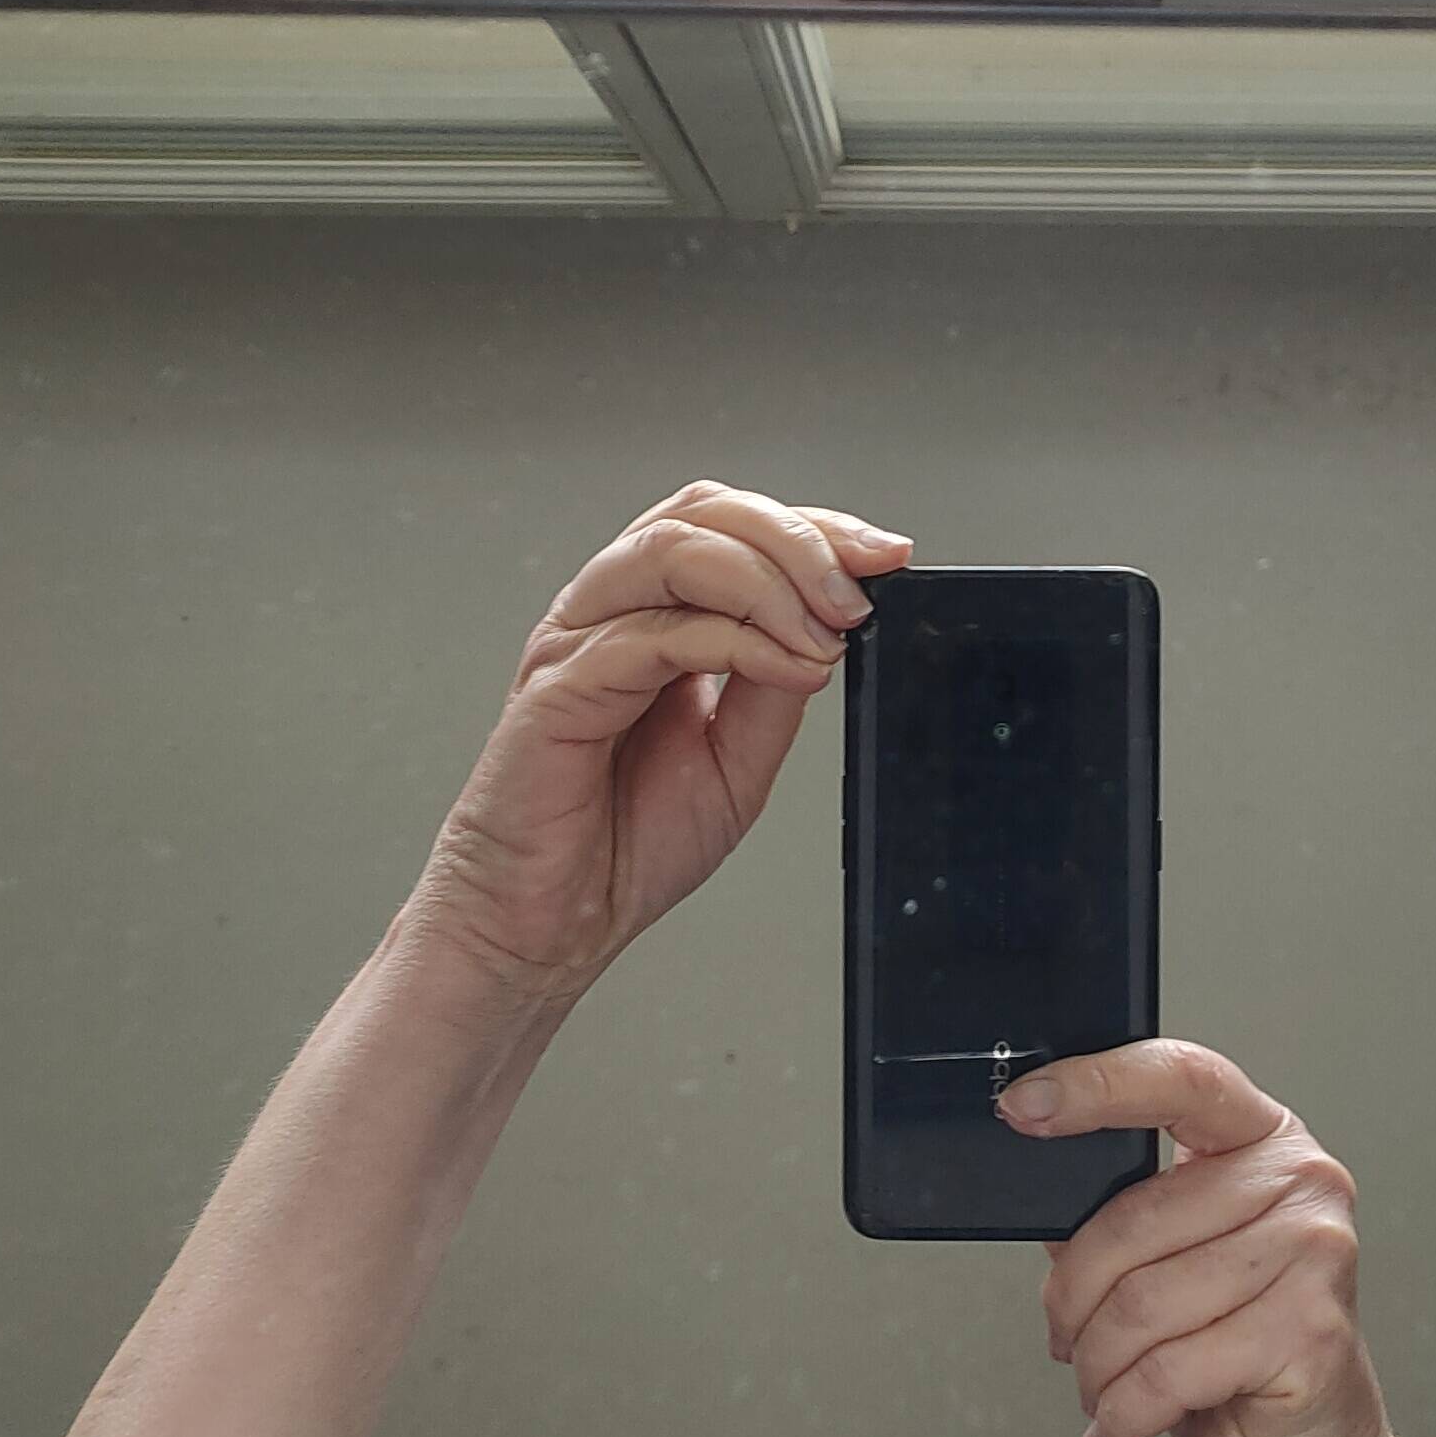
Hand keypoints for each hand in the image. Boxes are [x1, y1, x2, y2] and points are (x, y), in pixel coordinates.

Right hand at [404, 483, 910, 1009]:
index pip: (732, 526)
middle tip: (857, 597)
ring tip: (827, 633)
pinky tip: (788, 668)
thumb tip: (830, 626)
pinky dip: (737, 641)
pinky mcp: (558, 687)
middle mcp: (609, 612)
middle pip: (703, 512)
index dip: (816, 527)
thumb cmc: (622, 844)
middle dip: (799, 541)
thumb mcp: (738, 759)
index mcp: (649, 614)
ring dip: (771, 581)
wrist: (549, 924)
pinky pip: (656, 634)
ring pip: (675, 549)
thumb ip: (775, 686)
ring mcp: (576, 641)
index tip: (886, 556)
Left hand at [1002, 1042, 1396, 1436]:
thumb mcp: (1170, 1263)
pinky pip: (1170, 1370)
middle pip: (1133, 1220)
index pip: (1179, 1079)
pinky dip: (1125, 1411)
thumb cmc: (1237, 1355)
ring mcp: (1316, 1251)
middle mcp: (1302, 1180)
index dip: (1095, 1086)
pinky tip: (1121, 1423)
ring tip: (1101, 1387)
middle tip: (1064, 1339)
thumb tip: (1040, 1187)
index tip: (1022, 1106)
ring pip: (1142, 1303)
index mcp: (1263, 1138)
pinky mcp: (1311, 1331)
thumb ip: (1116, 1212)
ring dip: (1096, 1365)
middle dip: (1072, 1299)